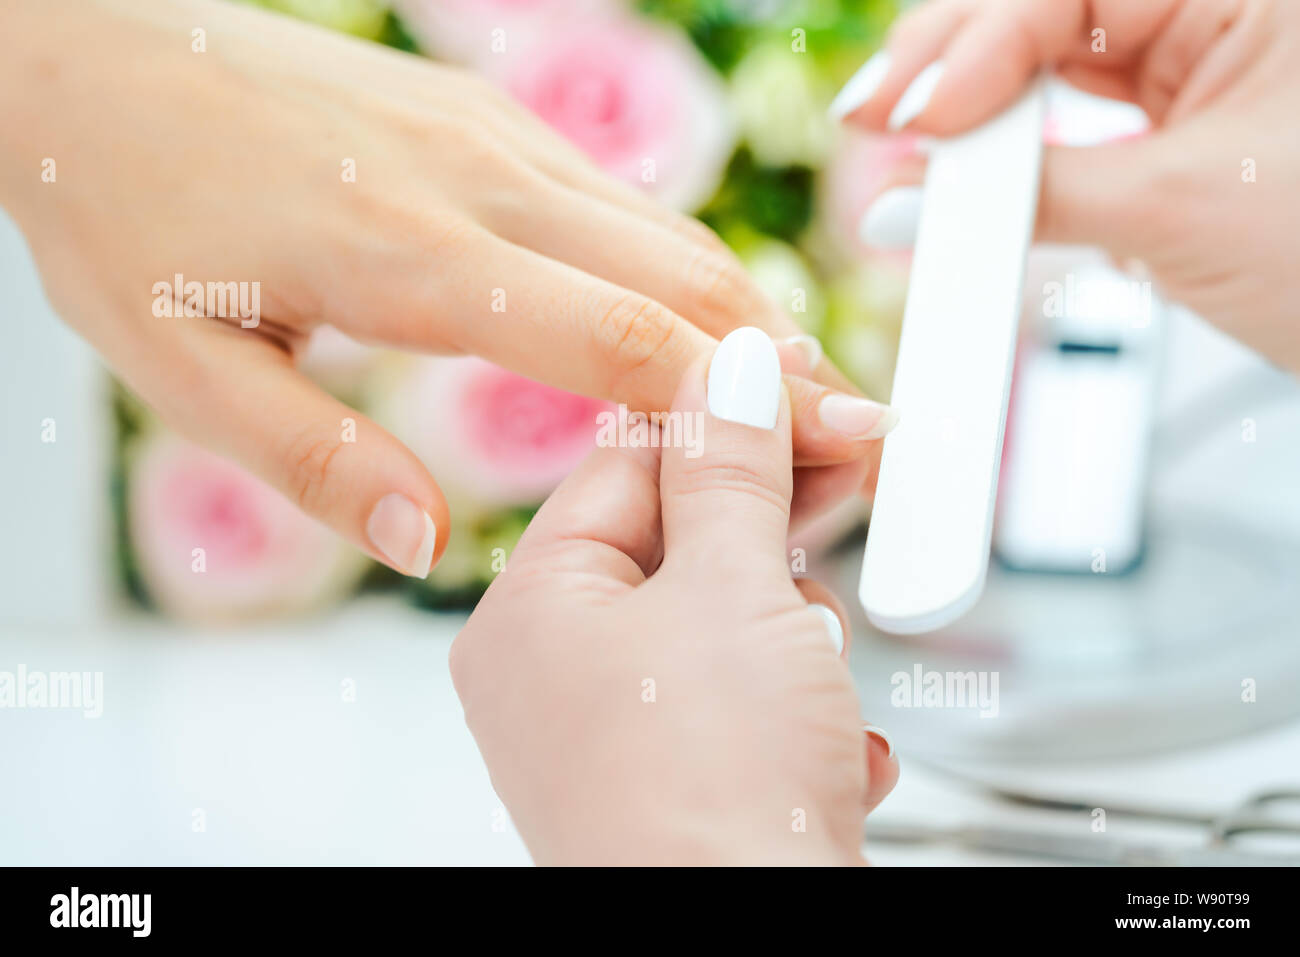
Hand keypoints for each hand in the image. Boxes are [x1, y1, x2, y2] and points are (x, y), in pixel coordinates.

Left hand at [0, 0, 893, 577]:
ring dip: (750, 315)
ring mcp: (494, 139)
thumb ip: (312, 461)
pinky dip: (689, 271)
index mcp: (404, 254)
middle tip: (868, 435)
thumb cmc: (125, 209)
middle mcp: (476, 181)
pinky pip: (621, 203)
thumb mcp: (181, 367)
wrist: (93, 52)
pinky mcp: (492, 124)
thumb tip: (424, 547)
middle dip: (786, 364)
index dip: (738, 401)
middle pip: (679, 276)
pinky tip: (713, 320)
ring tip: (812, 395)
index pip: (618, 337)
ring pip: (666, 230)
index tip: (837, 446)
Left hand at [450, 329, 897, 864]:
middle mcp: (560, 672)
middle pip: (681, 540)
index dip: (729, 418)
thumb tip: (728, 367)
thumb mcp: (732, 594)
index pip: (628, 460)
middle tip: (851, 482)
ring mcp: (621, 735)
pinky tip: (834, 753)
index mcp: (533, 610)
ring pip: (728, 625)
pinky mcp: (685, 786)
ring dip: (798, 637)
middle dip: (774, 534)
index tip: (813, 391)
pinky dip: (805, 717)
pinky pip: (751, 705)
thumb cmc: (711, 797)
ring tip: (820, 677)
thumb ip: (732, 468)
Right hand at [831, 0, 1299, 371]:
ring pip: (1046, 54)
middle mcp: (1215, 6)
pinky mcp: (1170, 116)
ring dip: (973, 107)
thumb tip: (909, 206)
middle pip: (1041, 7)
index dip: (977, 46)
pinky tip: (969, 168)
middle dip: (953, 65)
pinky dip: (1014, 146)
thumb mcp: (1178, 214)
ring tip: (910, 151)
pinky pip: (1068, 112)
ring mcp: (1191, 58)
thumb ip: (1031, 198)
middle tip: (879, 122)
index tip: (914, 120)